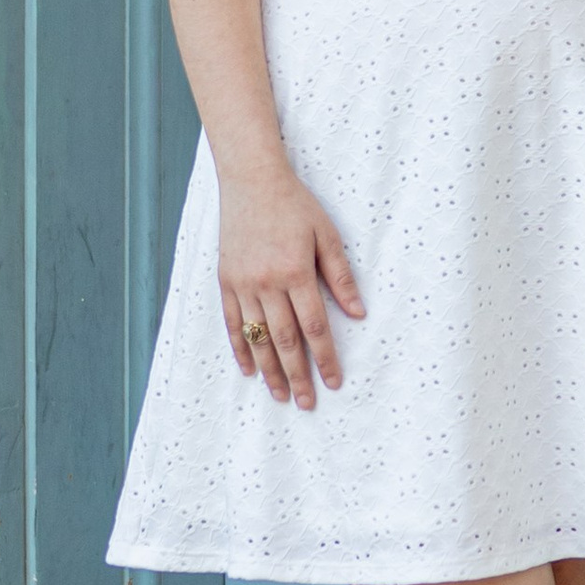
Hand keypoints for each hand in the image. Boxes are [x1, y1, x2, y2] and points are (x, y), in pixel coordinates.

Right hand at [217, 166, 363, 408]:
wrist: (251, 181)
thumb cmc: (295, 206)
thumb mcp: (326, 235)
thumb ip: (341, 276)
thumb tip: (358, 313)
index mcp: (296, 272)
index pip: (314, 326)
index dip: (325, 357)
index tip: (334, 382)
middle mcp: (267, 283)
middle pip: (284, 340)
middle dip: (298, 375)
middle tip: (307, 403)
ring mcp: (243, 284)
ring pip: (257, 338)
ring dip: (270, 371)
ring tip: (281, 395)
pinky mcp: (226, 281)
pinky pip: (231, 323)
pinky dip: (240, 348)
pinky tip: (249, 370)